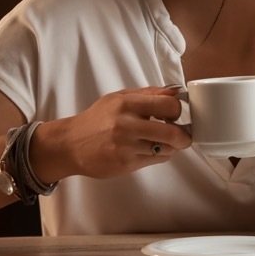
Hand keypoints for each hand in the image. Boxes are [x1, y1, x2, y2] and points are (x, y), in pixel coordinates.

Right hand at [31, 86, 190, 180]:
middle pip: (172, 132)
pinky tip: (150, 150)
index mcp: (126, 103)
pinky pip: (155, 160)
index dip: (178, 111)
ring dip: (171, 147)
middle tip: (184, 136)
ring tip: (163, 142)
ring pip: (166, 149)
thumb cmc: (97, 119)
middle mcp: (126, 125)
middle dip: (183, 136)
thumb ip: (148, 94)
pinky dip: (159, 155)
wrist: (71, 144)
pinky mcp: (125, 164)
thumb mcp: (119, 98)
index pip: (168, 105)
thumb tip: (176, 90)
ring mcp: (126, 147)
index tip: (176, 114)